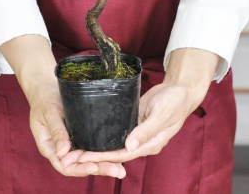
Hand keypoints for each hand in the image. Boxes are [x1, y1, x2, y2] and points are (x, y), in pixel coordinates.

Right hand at [0, 35, 125, 177]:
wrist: (47, 88)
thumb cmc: (44, 100)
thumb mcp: (49, 114)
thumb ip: (56, 131)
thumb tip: (63, 152)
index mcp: (50, 148)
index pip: (65, 165)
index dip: (79, 168)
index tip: (93, 166)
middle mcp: (62, 150)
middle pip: (80, 165)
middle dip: (99, 169)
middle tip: (118, 172)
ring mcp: (72, 143)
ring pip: (88, 159)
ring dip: (104, 164)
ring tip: (121, 169)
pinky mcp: (81, 136)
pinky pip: (92, 148)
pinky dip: (103, 153)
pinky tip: (117, 154)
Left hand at [65, 48, 218, 165]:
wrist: (180, 90)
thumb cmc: (174, 102)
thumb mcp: (161, 114)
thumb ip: (146, 130)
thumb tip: (130, 146)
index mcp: (150, 144)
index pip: (122, 154)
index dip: (102, 157)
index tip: (83, 157)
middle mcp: (141, 142)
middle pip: (114, 153)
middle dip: (92, 156)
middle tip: (69, 157)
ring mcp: (136, 133)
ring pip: (112, 145)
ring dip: (94, 148)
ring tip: (72, 150)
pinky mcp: (132, 122)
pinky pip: (115, 132)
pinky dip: (101, 135)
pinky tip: (87, 134)